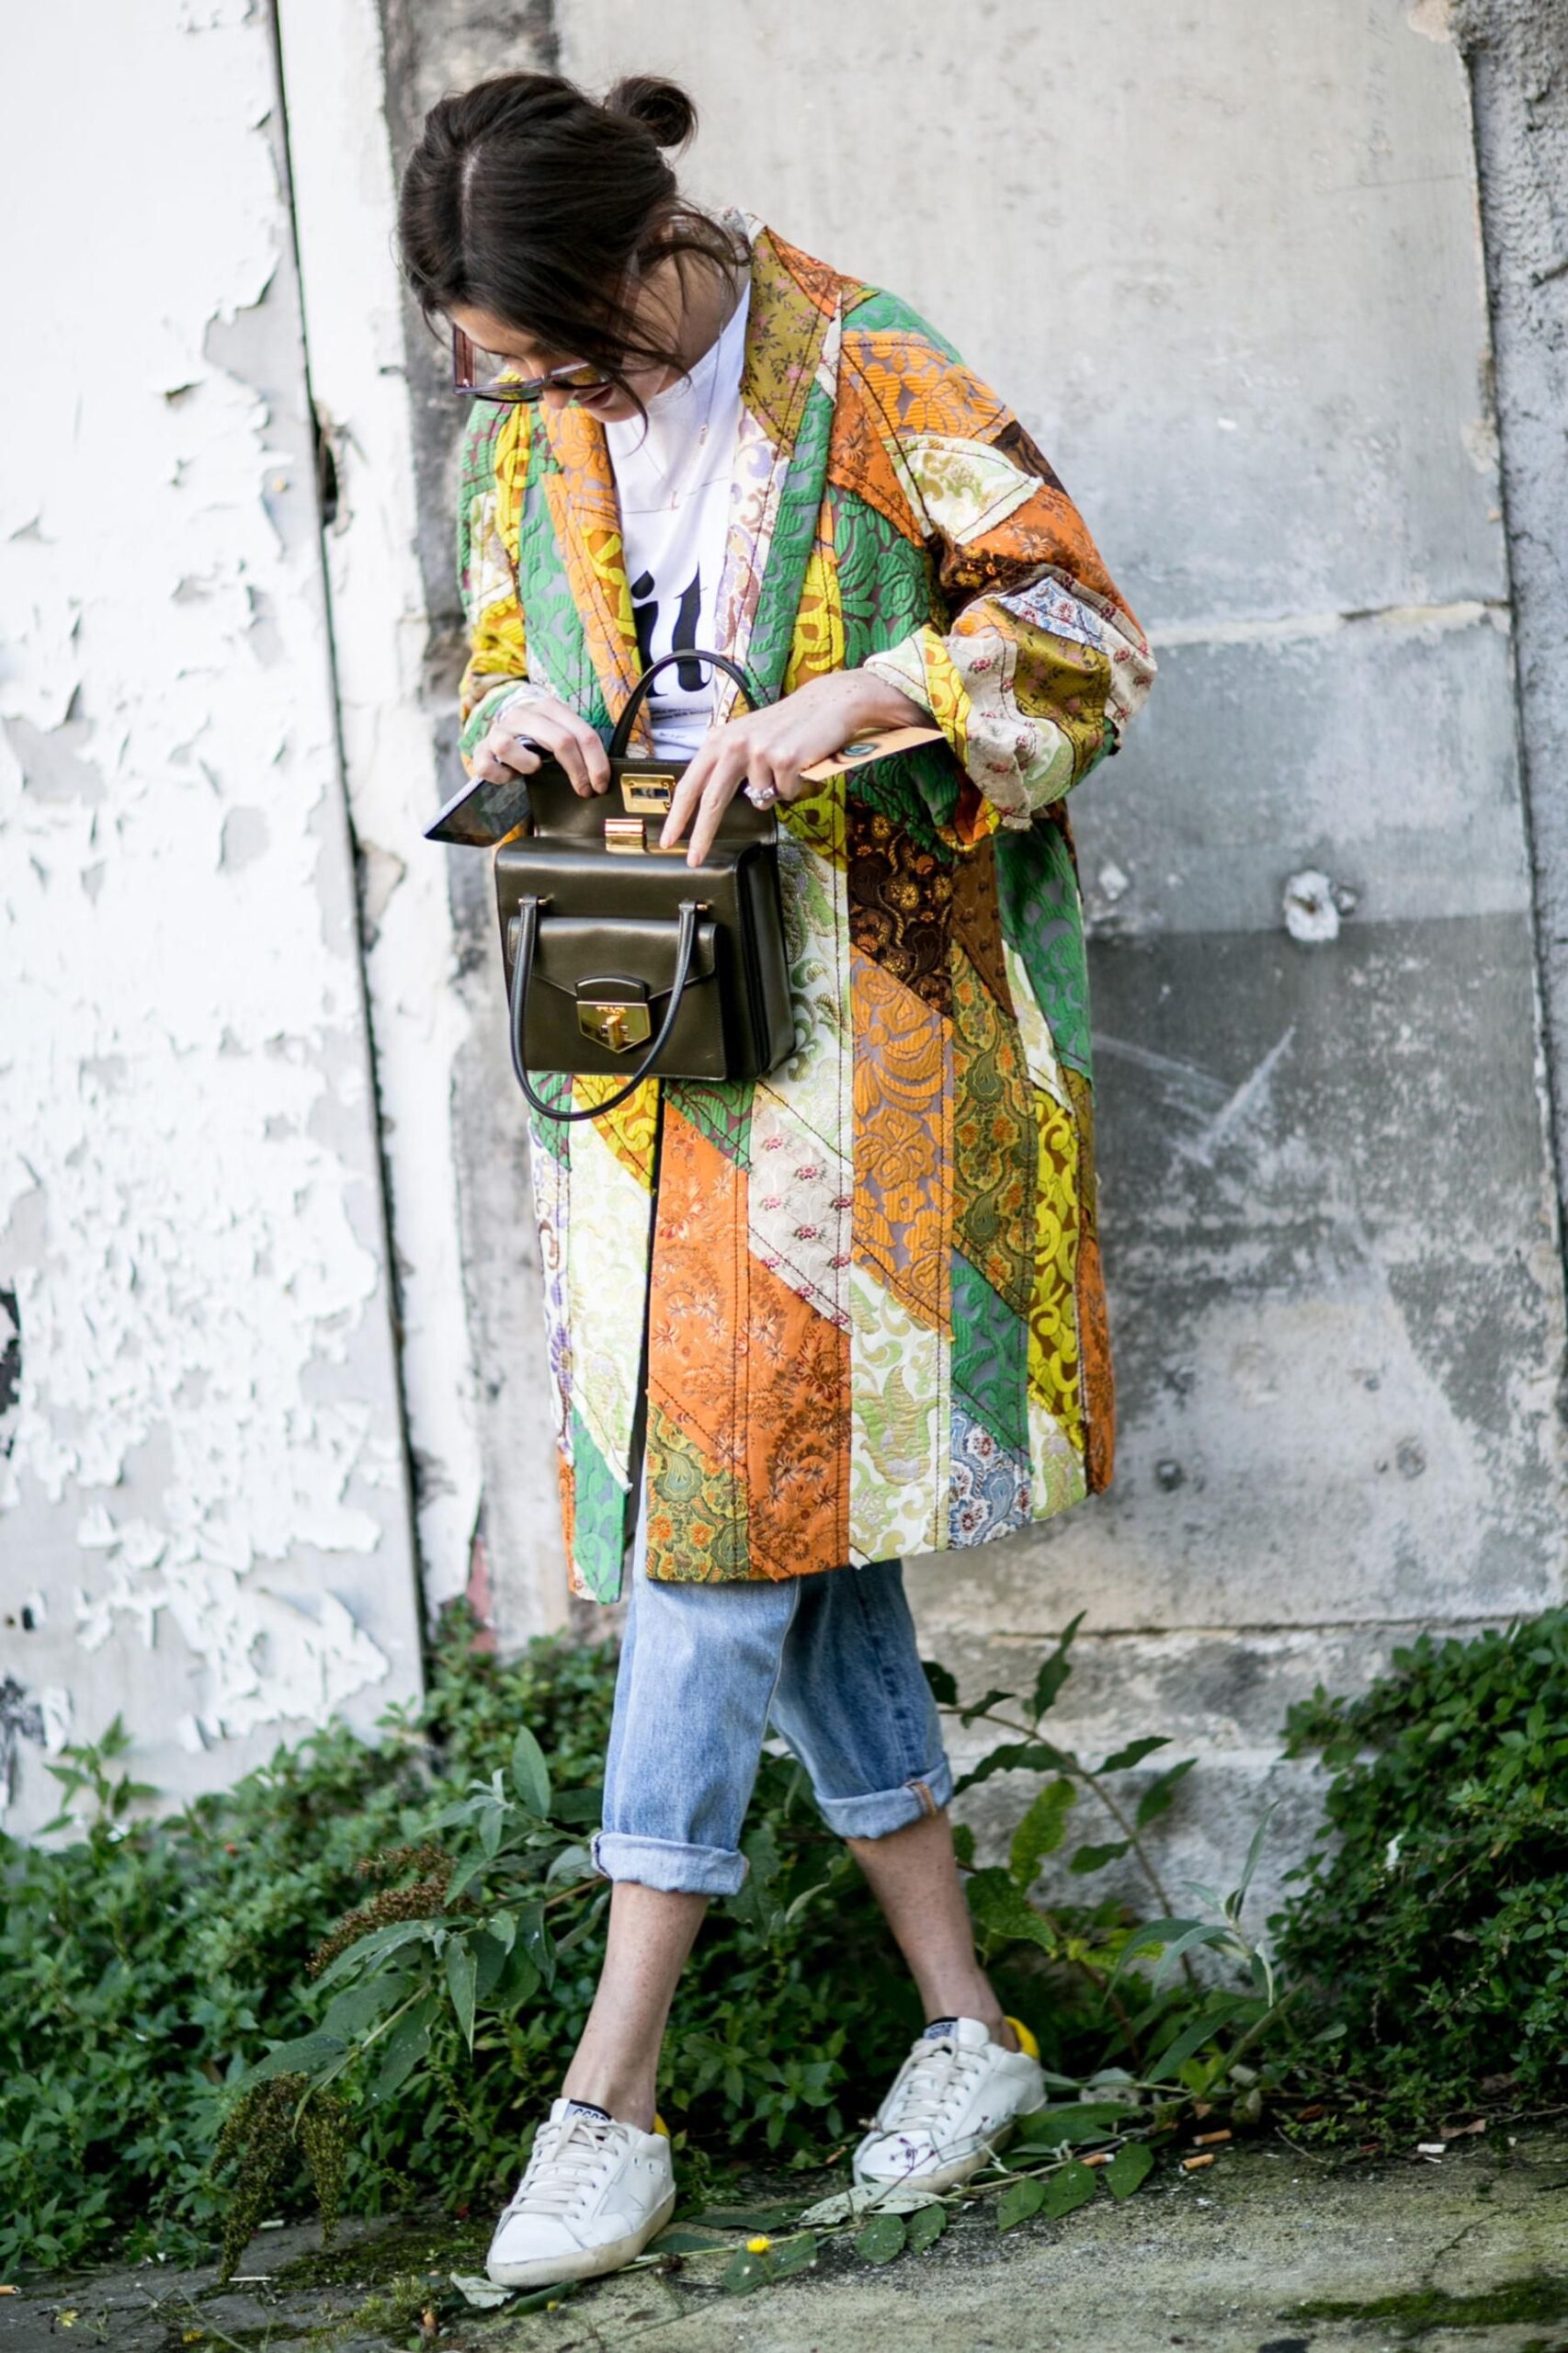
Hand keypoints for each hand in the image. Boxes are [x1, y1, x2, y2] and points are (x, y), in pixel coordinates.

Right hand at [470, 692, 610, 799]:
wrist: (503, 729)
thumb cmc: (537, 738)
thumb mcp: (559, 733)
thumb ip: (578, 745)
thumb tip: (603, 776)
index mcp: (549, 707)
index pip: (582, 734)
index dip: (597, 762)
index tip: (601, 785)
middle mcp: (524, 714)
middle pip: (560, 741)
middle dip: (578, 771)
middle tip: (585, 790)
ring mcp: (500, 730)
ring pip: (511, 747)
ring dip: (528, 766)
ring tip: (534, 770)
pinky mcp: (482, 748)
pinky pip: (488, 766)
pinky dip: (502, 777)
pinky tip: (511, 777)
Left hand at [659, 670, 927, 866]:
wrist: (830, 703)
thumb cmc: (791, 724)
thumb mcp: (749, 737)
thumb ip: (729, 765)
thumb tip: (713, 802)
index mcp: (720, 739)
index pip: (691, 783)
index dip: (678, 814)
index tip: (668, 838)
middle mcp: (734, 743)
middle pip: (712, 800)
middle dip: (702, 835)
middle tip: (694, 859)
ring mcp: (759, 751)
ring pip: (762, 799)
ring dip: (777, 790)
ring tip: (788, 765)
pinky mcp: (784, 759)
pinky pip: (786, 794)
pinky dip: (796, 785)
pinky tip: (802, 763)